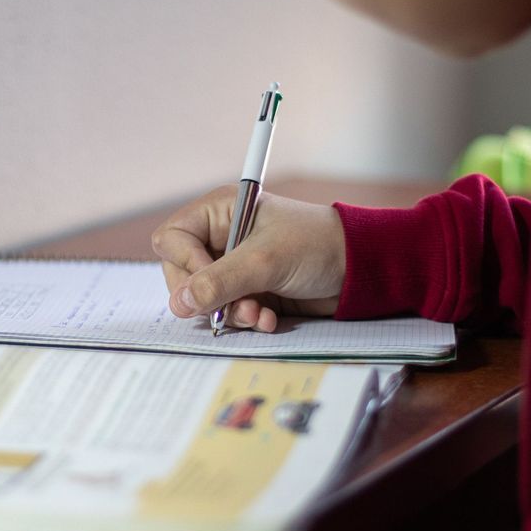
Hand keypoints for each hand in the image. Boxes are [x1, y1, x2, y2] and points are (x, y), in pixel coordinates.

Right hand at [151, 187, 345, 331]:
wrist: (358, 270)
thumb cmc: (316, 246)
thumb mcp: (264, 262)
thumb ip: (218, 282)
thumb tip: (179, 303)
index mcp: (220, 212)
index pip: (172, 239)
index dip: (185, 265)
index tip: (208, 285)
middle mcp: (222, 236)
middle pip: (183, 273)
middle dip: (209, 296)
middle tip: (236, 306)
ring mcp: (235, 264)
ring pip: (205, 298)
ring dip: (230, 312)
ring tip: (259, 314)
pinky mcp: (249, 288)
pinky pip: (228, 310)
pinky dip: (246, 318)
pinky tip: (269, 318)